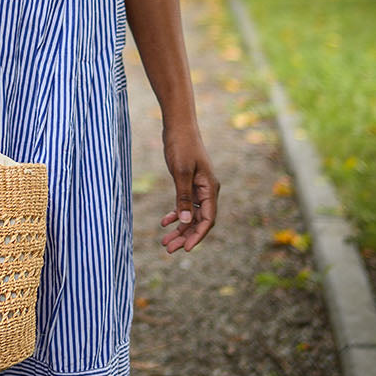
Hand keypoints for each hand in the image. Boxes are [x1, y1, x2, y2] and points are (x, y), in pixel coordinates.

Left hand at [160, 124, 218, 253]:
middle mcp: (207, 191)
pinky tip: (165, 222)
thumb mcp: (180, 172)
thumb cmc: (181, 146)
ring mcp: (198, 188)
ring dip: (179, 229)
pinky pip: (185, 205)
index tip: (186, 249)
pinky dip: (176, 214)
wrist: (178, 126)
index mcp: (209, 189)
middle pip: (199, 221)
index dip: (197, 236)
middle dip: (185, 236)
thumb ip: (183, 197)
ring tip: (165, 242)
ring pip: (191, 215)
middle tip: (169, 249)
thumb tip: (184, 222)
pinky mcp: (189, 183)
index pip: (207, 219)